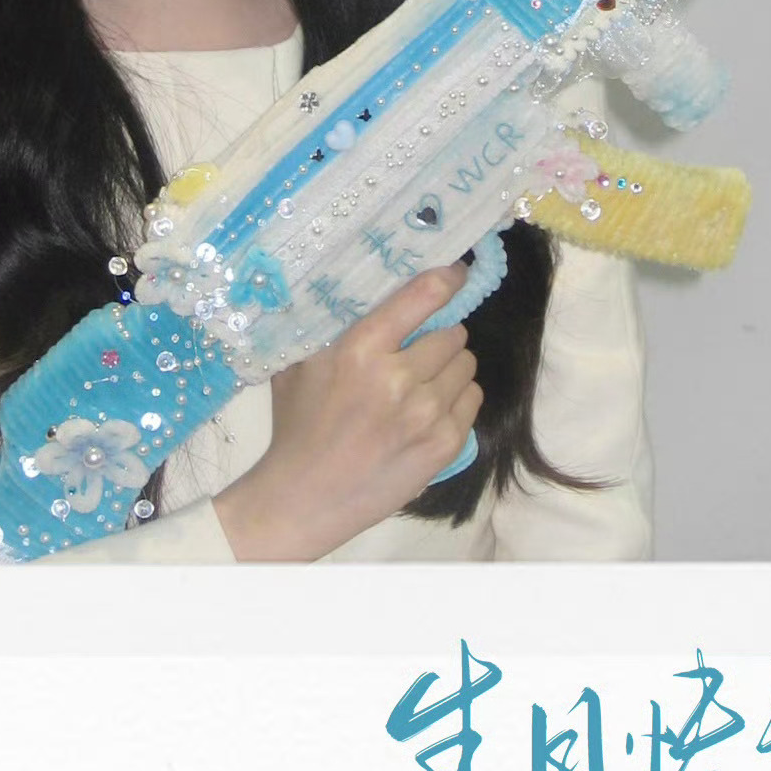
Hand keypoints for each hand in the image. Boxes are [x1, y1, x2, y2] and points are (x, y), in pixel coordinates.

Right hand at [212, 261, 480, 560]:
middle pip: (453, 334)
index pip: (423, 296)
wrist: (305, 498)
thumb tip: (361, 285)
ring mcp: (426, 414)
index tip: (456, 272)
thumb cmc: (298, 426)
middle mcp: (399, 378)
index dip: (446, 278)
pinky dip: (457, 398)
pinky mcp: (444, 445)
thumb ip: (329, 326)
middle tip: (418, 350)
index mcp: (361, 350)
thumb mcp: (300, 365)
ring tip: (424, 381)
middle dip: (438, 337)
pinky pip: (472, 400)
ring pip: (467, 366)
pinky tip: (430, 408)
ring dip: (450, 368)